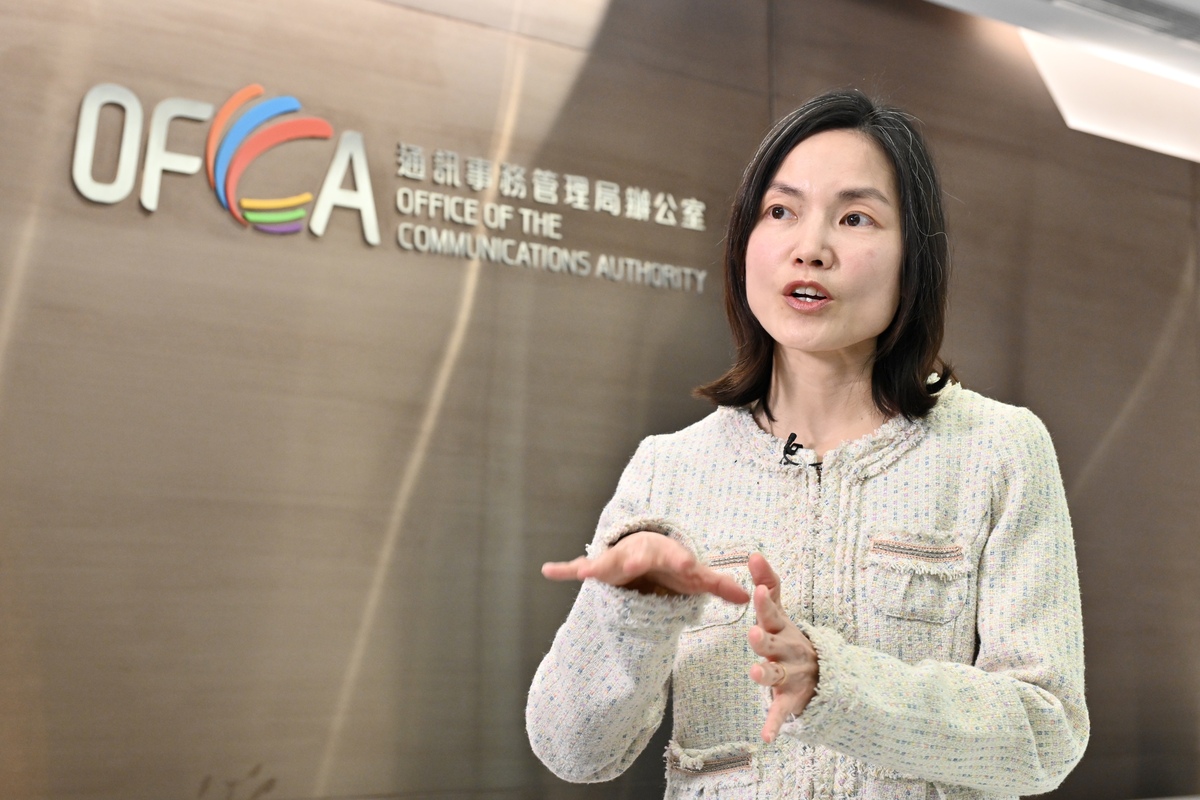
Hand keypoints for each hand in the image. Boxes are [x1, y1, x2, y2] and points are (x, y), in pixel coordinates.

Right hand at [541, 531, 750, 604]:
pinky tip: (548, 570)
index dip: (682, 561)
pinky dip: (564, 569)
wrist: (642, 549)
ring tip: (585, 571)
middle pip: (639, 556)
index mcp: (664, 553)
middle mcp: (638, 553)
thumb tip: (747, 596)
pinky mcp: (597, 569)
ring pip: (606, 562)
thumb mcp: (693, 576)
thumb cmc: (669, 566)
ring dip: (596, 566)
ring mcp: (615, 560)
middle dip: (637, 560)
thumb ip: (716, 584)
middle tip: (633, 563)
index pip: (676, 557)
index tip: (689, 566)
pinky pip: (578, 567)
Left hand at [746, 553, 818, 742]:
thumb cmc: (789, 638)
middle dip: (764, 639)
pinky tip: (766, 738)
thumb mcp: (779, 612)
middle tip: (752, 634)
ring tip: (755, 673)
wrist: (822, 675)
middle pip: (774, 644)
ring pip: (776, 675)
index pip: (772, 612)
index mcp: (782, 629)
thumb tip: (754, 553)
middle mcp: (788, 651)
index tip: (756, 589)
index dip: (764, 602)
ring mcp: (791, 675)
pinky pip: (781, 713)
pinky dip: (774, 725)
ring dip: (766, 675)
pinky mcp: (790, 700)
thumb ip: (767, 583)